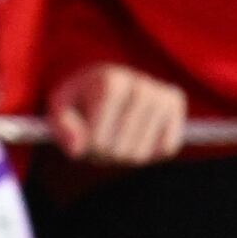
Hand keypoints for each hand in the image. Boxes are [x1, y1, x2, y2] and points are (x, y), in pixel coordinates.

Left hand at [46, 61, 185, 166]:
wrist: (108, 82)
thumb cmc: (80, 98)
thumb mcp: (60, 107)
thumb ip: (61, 127)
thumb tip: (77, 149)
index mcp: (111, 82)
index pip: (98, 141)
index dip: (86, 147)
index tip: (81, 135)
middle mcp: (142, 85)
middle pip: (120, 150)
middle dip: (103, 153)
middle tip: (98, 138)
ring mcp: (163, 95)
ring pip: (141, 154)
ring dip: (124, 155)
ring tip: (114, 135)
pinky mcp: (177, 107)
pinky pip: (165, 149)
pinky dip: (149, 151)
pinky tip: (137, 134)